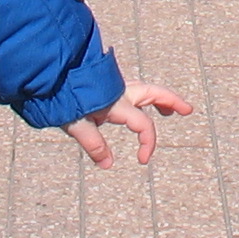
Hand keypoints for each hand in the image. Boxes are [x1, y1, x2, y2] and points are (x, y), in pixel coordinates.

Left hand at [62, 81, 191, 166]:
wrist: (50, 73)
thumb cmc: (61, 96)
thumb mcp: (75, 123)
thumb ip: (93, 143)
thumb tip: (109, 164)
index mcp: (116, 102)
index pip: (143, 123)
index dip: (148, 142)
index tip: (142, 160)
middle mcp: (119, 92)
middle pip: (153, 93)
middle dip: (172, 101)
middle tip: (188, 110)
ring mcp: (114, 86)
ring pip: (144, 89)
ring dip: (159, 97)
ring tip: (169, 109)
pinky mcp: (105, 86)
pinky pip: (131, 90)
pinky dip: (142, 97)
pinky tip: (137, 104)